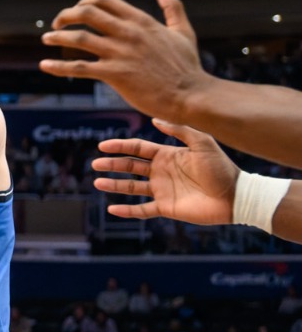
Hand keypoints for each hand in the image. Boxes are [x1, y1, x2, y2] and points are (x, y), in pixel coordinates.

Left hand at [39, 0, 208, 118]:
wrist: (192, 96)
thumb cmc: (188, 66)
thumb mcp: (182, 31)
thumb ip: (172, 6)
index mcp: (141, 21)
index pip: (104, 0)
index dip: (84, 2)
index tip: (76, 11)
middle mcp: (129, 33)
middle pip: (87, 12)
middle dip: (66, 15)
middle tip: (56, 24)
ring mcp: (121, 53)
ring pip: (79, 37)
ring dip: (57, 37)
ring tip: (46, 39)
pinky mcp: (116, 74)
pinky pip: (80, 67)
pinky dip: (59, 66)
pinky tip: (45, 65)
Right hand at [93, 120, 239, 225]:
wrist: (236, 196)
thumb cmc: (221, 168)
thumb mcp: (202, 143)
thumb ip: (179, 130)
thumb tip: (154, 120)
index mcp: (168, 156)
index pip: (138, 149)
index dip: (120, 146)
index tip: (103, 146)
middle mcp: (162, 172)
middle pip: (130, 166)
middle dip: (112, 164)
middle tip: (96, 164)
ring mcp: (163, 191)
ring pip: (132, 187)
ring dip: (114, 185)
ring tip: (97, 182)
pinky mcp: (167, 208)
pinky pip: (142, 210)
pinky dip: (127, 211)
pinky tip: (112, 209)